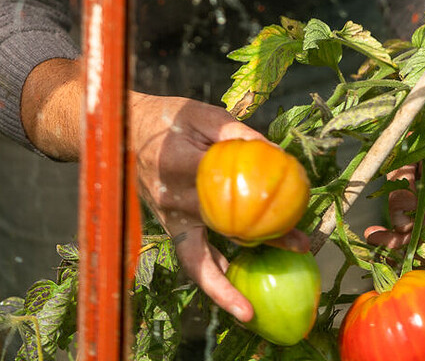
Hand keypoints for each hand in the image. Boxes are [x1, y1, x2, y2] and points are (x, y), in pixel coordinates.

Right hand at [130, 92, 308, 320]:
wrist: (123, 133)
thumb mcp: (201, 114)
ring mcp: (168, 217)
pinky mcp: (168, 227)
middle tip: (301, 245)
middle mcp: (171, 197)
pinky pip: (190, 258)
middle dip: (264, 240)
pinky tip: (237, 292)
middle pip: (223, 227)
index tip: (291, 202)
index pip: (224, 186)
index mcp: (179, 164)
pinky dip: (212, 276)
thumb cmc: (167, 119)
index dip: (258, 198)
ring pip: (199, 258)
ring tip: (250, 310)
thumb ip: (234, 133)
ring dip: (227, 284)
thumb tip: (274, 152)